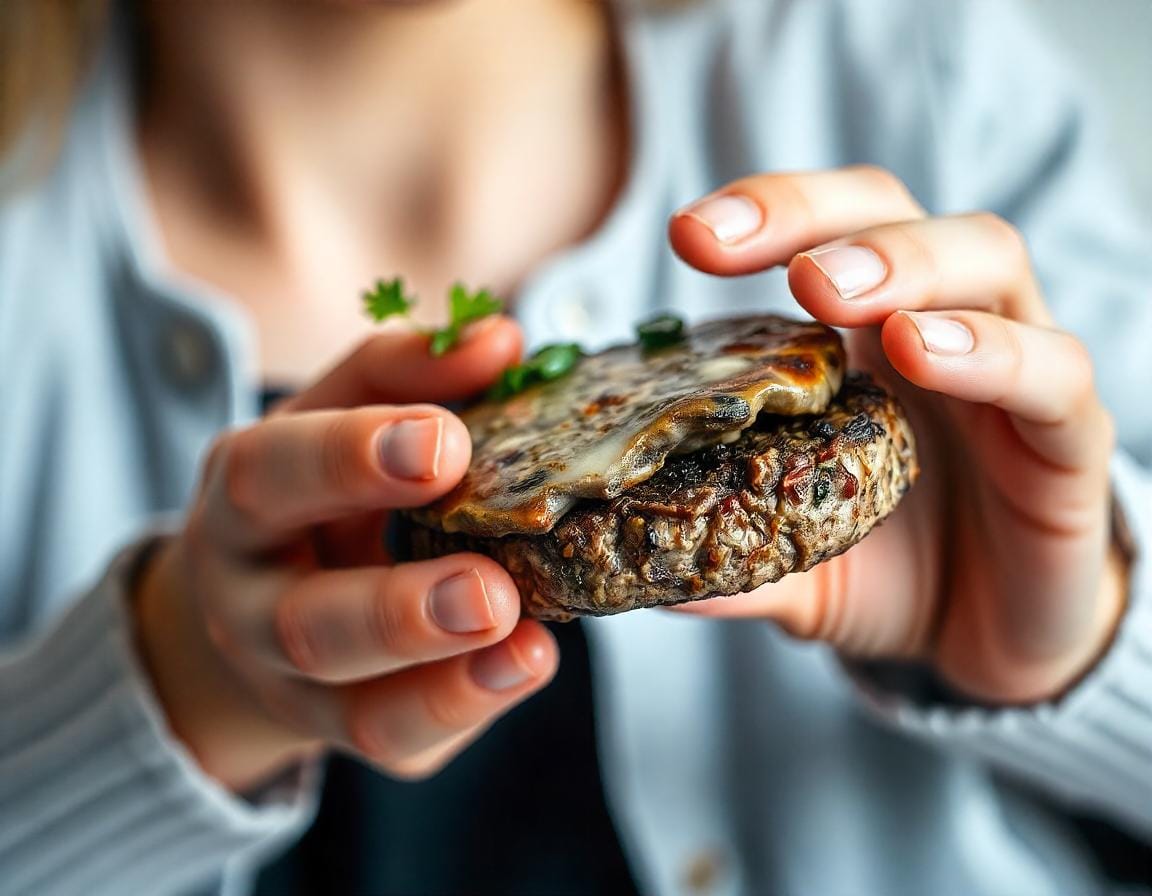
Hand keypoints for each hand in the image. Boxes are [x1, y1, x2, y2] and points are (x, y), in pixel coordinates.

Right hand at [135, 319, 557, 791]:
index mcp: (243, 499)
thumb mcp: (336, 413)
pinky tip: (528, 662)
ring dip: (445, 680)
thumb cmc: (312, 487)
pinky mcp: (347, 726)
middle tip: (489, 589)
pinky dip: (468, 706)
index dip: (352, 458)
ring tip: (523, 641)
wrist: (251, 594)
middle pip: (306, 623)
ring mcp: (295, 683)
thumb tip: (502, 339)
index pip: (273, 477)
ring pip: (355, 707)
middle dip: (397, 609)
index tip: (447, 438)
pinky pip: (402, 738)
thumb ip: (407, 370)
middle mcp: (253, 604)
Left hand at [668, 166, 1127, 703]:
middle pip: (893, 214)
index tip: (686, 232)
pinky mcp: (1069, 443)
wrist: (989, 641)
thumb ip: (729, 561)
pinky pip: (1052, 374)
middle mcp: (940, 326)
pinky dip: (991, 352)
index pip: (820, 232)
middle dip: (807, 215)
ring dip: (901, 261)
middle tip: (725, 243)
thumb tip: (638, 577)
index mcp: (860, 337)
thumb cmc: (887, 571)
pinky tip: (922, 349)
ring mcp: (1013, 374)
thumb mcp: (793, 566)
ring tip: (824, 290)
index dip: (761, 213)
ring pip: (986, 261)